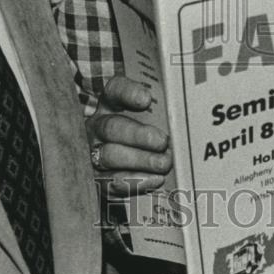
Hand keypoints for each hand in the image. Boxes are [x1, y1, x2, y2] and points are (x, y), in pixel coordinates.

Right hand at [87, 75, 171, 194]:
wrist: (122, 160)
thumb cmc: (142, 131)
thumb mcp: (147, 115)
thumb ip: (160, 111)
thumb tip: (180, 118)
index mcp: (110, 104)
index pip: (114, 90)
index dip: (128, 93)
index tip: (146, 99)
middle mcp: (97, 127)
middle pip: (111, 127)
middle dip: (138, 135)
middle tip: (163, 141)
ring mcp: (93, 153)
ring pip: (109, 156)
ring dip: (140, 161)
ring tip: (164, 163)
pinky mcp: (96, 179)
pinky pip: (111, 183)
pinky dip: (135, 182)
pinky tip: (155, 179)